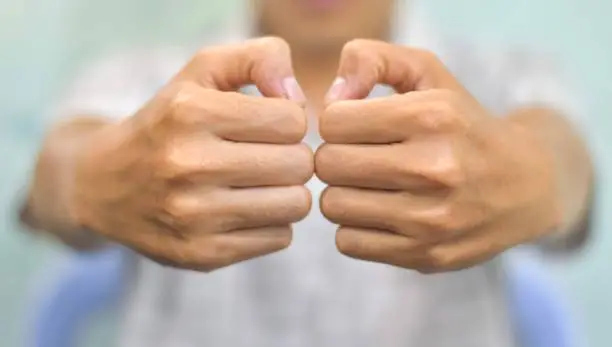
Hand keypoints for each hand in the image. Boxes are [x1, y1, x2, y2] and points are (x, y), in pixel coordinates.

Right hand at [70, 38, 312, 271]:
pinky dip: (272, 222)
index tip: (268, 124)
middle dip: (292, 156)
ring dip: (287, 191)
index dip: (289, 120)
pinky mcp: (202, 254)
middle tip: (268, 155)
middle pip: (300, 165)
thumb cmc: (169, 121)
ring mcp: (194, 216)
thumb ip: (260, 58)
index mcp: (190, 113)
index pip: (293, 120)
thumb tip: (299, 98)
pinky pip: (280, 238)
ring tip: (260, 181)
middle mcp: (188, 165)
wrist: (104, 185)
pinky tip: (244, 208)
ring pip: (296, 204)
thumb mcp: (203, 71)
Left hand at [316, 40, 559, 272]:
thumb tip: (329, 97)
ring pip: (332, 204)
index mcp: (433, 116)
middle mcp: (434, 168)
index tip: (357, 125)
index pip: (333, 121)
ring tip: (368, 184)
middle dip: (335, 155)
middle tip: (358, 155)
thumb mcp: (428, 74)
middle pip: (328, 164)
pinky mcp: (425, 255)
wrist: (526, 186)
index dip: (337, 121)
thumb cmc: (462, 124)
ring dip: (342, 192)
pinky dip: (354, 226)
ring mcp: (431, 219)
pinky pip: (347, 242)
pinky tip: (378, 213)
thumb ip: (372, 61)